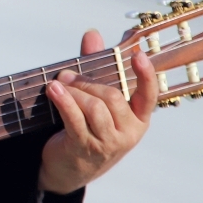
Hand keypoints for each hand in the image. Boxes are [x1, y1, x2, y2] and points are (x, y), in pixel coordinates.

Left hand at [38, 29, 156, 193]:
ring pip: (94, 108)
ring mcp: (108, 143)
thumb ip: (95, 66)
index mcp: (138, 119)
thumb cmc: (86, 128)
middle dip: (88, 82)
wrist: (68, 168)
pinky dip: (63, 101)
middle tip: (67, 75)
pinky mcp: (84, 148)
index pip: (149, 96)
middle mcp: (128, 132)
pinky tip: (53, 90)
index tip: (138, 54)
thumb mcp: (95, 99)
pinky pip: (75, 119)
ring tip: (57, 85)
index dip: (146, 75)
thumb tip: (93, 34)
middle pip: (112, 98)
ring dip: (73, 92)